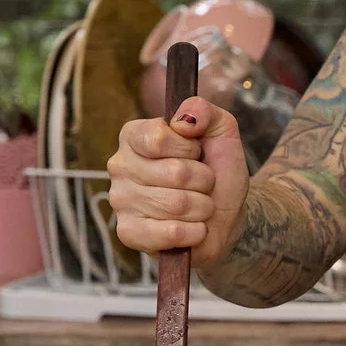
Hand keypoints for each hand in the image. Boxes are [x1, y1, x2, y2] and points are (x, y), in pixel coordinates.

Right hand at [106, 98, 248, 263]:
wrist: (226, 214)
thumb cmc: (217, 171)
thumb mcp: (221, 132)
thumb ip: (204, 112)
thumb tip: (185, 119)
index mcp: (134, 136)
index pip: (159, 138)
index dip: (190, 148)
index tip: (196, 152)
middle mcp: (120, 166)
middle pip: (175, 172)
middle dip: (203, 180)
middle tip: (202, 184)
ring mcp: (120, 201)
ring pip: (177, 204)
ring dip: (202, 206)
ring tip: (198, 205)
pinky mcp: (128, 233)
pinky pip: (171, 232)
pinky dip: (194, 231)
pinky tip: (191, 228)